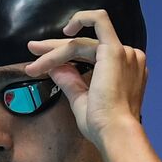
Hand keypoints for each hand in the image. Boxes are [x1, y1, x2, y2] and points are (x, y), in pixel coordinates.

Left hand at [24, 9, 146, 146]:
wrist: (114, 132)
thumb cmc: (102, 125)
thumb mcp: (81, 100)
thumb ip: (70, 81)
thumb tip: (54, 68)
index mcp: (124, 70)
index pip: (91, 54)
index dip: (65, 55)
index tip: (44, 62)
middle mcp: (128, 57)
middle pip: (86, 45)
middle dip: (56, 47)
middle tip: (33, 50)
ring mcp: (123, 52)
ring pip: (82, 42)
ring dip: (55, 50)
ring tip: (35, 62)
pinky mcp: (114, 50)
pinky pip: (90, 30)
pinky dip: (73, 30)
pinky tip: (57, 39)